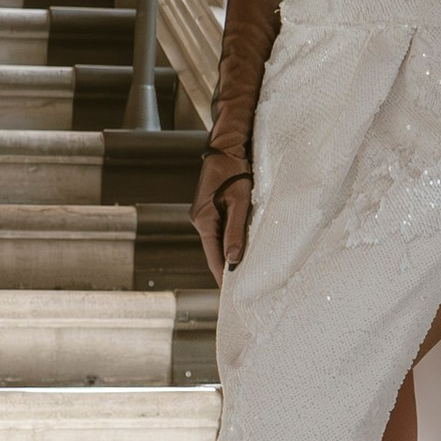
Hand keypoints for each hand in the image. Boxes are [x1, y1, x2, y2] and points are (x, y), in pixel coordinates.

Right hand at [192, 150, 254, 282]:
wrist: (227, 147)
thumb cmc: (235, 170)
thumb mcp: (240, 201)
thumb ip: (236, 230)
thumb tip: (233, 259)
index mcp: (204, 220)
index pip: (213, 256)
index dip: (222, 275)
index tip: (230, 293)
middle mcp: (199, 219)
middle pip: (213, 251)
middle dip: (225, 268)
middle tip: (239, 288)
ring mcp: (202, 214)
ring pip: (216, 241)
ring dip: (227, 254)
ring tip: (241, 273)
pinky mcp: (208, 208)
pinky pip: (218, 230)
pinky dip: (227, 241)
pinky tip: (238, 249)